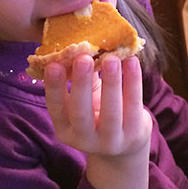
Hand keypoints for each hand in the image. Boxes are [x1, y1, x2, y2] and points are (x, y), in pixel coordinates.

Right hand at [44, 54, 152, 188]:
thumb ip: (78, 78)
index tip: (53, 64)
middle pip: (81, 113)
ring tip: (112, 58)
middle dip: (82, 84)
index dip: (54, 87)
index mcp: (65, 129)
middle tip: (83, 58)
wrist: (125, 144)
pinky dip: (133, 82)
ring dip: (111, 82)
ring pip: (110, 111)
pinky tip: (132, 61)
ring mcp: (111, 141)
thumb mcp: (83, 100)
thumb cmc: (98, 111)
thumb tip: (75, 44)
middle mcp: (84, 140)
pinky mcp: (134, 135)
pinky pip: (134, 106)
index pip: (56, 108)